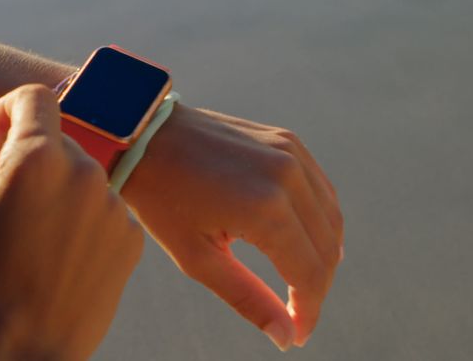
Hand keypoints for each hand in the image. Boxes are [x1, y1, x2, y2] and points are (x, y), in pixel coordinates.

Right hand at [0, 85, 143, 359]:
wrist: (16, 354)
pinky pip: (103, 209)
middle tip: (4, 204)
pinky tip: (57, 258)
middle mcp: (83, 173)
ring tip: (31, 240)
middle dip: (32, 158)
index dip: (10, 108)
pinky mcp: (130, 239)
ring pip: (82, 176)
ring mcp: (112, 207)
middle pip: (58, 139)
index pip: (34, 96)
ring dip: (58, 191)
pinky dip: (82, 222)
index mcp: (35, 159)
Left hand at [121, 105, 342, 350]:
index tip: (296, 336)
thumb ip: (247, 298)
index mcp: (266, 209)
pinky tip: (303, 240)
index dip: (308, 312)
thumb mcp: (196, 257)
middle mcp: (288, 177)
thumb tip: (286, 337)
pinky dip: (319, 219)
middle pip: (326, 249)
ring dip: (323, 254)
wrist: (141, 135)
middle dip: (316, 288)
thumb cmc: (160, 198)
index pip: (309, 274)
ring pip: (331, 218)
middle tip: (295, 314)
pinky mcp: (287, 140)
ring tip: (301, 282)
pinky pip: (320, 189)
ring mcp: (291, 153)